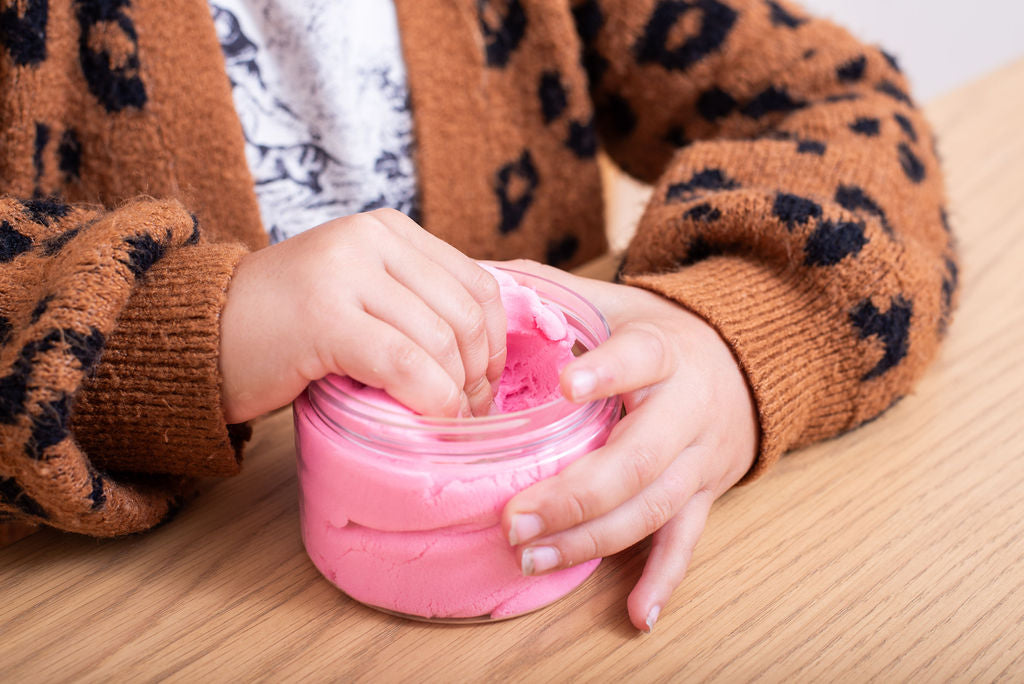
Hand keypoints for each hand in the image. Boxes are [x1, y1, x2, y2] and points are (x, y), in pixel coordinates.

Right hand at [219, 209, 506, 422]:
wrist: (192, 337)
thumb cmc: (281, 330)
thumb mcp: (356, 296)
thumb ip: (410, 303)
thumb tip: (483, 353)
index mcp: (387, 229)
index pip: (478, 284)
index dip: (495, 343)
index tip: (484, 384)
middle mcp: (371, 239)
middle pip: (466, 315)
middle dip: (479, 376)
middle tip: (467, 414)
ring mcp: (346, 273)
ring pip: (442, 342)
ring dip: (456, 396)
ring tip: (445, 424)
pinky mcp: (324, 317)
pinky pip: (406, 364)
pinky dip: (431, 401)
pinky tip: (429, 424)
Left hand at [497, 260, 757, 631]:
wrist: (745, 365)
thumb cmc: (660, 334)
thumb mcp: (620, 302)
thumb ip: (555, 291)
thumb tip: (481, 275)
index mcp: (665, 351)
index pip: (639, 358)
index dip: (608, 373)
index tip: (566, 387)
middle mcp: (689, 409)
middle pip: (639, 459)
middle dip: (576, 494)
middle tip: (513, 518)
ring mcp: (700, 459)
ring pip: (654, 508)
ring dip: (594, 540)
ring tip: (531, 557)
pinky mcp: (706, 494)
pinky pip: (687, 541)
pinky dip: (663, 578)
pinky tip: (638, 615)